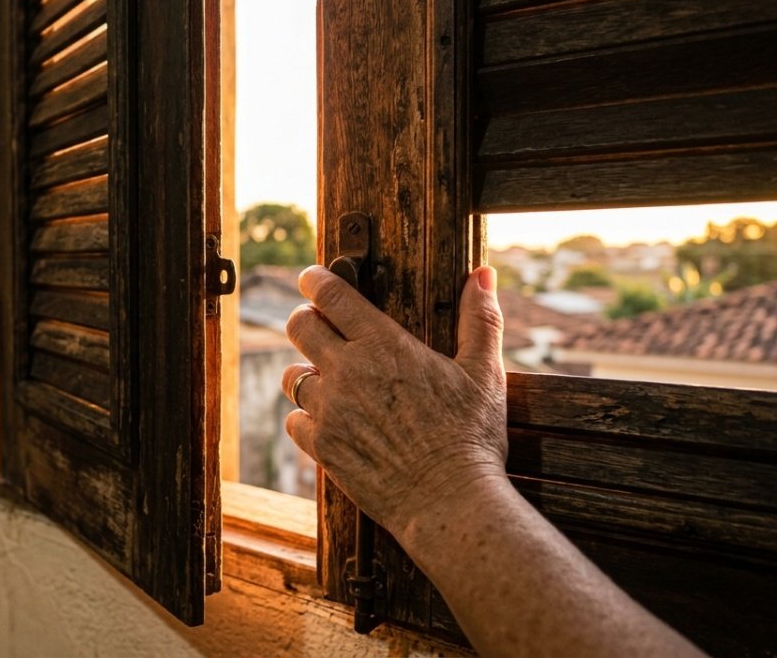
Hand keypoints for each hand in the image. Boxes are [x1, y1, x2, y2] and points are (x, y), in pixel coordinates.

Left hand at [282, 265, 508, 538]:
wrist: (451, 503)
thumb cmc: (473, 437)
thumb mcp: (485, 372)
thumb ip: (479, 318)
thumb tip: (483, 272)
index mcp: (383, 344)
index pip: (331, 296)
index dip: (315, 281)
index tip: (311, 278)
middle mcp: (347, 372)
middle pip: (299, 328)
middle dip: (304, 321)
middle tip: (317, 326)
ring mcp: (330, 411)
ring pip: (292, 378)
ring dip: (306, 375)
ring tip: (326, 381)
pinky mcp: (322, 448)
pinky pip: (294, 422)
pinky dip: (306, 419)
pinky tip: (328, 422)